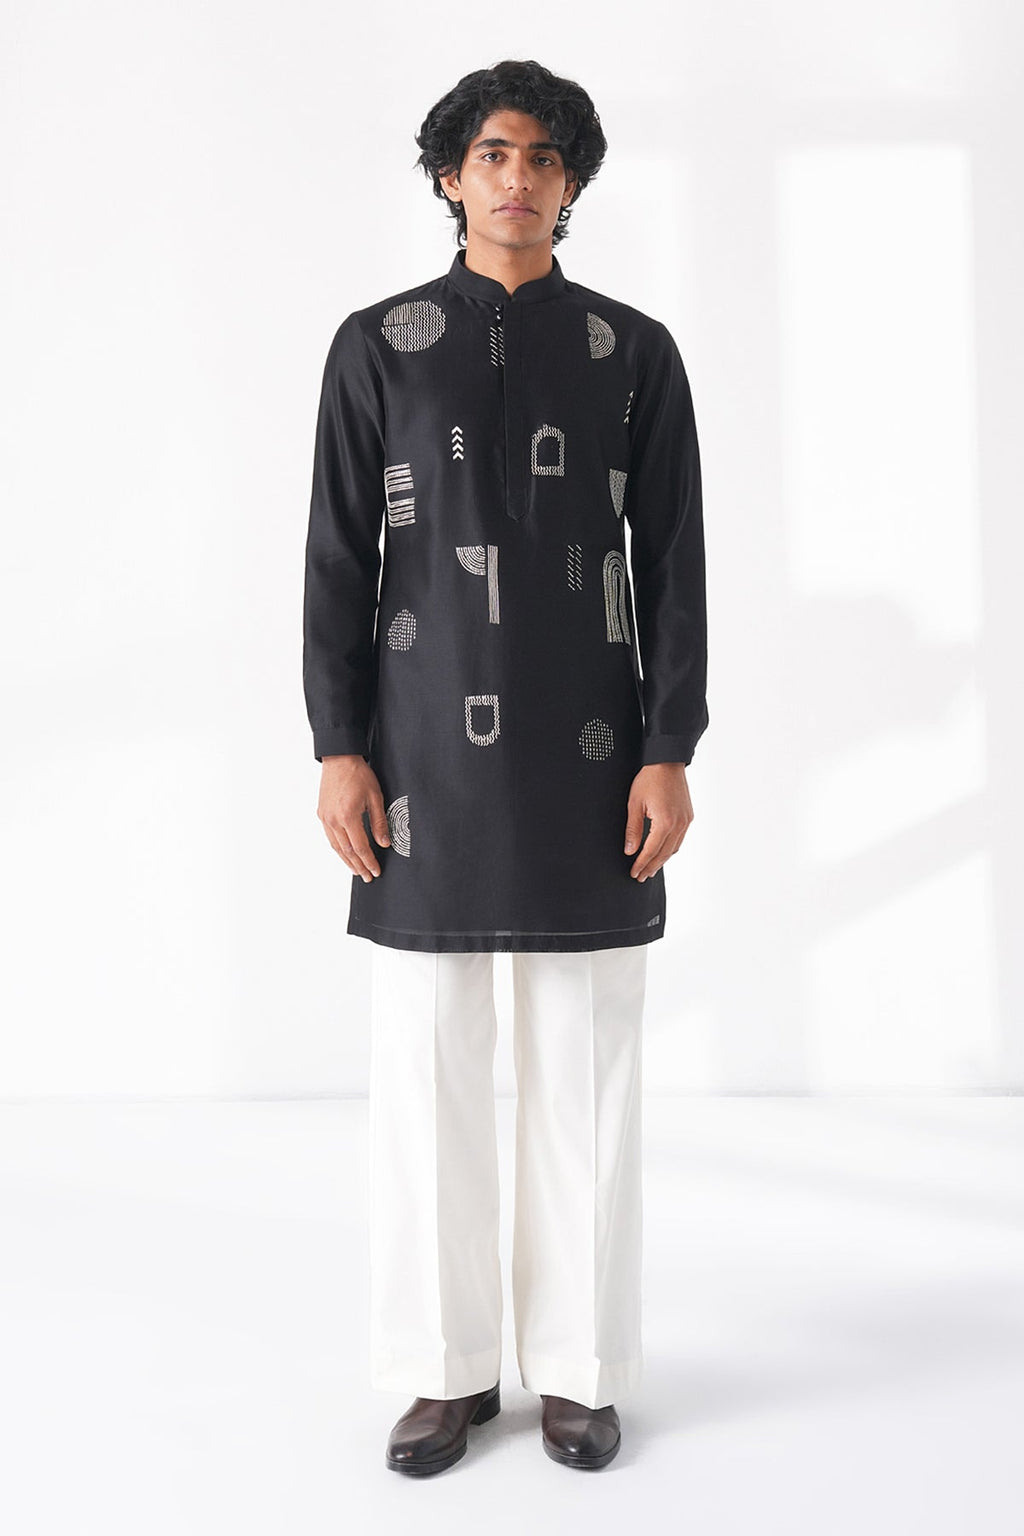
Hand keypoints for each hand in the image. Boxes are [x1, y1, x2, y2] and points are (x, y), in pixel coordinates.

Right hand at [317, 755, 390, 881]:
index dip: (369, 861)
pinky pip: (330, 837)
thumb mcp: (375, 797)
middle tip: (368, 877)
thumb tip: (384, 843)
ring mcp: (325, 818)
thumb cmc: (358, 774)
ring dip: (347, 861)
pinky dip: (338, 849)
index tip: (376, 871)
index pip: (361, 847)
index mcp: (348, 816)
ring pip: (337, 847)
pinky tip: (345, 854)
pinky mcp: (322, 814)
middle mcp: (334, 820)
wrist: (339, 758)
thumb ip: (379, 822)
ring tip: (357, 871)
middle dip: (359, 866)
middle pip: (348, 851)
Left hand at [624, 763, 693, 880]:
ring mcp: (686, 821)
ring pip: (674, 849)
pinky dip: (670, 849)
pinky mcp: (688, 816)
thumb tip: (630, 851)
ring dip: (661, 860)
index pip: (651, 851)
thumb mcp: (634, 804)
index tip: (634, 873)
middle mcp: (679, 824)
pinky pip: (679, 839)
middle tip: (641, 877)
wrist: (667, 762)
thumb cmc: (649, 779)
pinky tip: (662, 852)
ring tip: (650, 869)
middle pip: (664, 854)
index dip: (641, 864)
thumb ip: (633, 829)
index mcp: (664, 822)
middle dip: (651, 867)